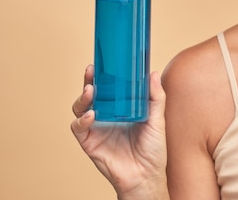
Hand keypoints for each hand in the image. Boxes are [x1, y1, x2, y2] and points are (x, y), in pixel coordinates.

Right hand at [70, 65, 168, 198]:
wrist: (146, 176)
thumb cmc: (153, 149)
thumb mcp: (158, 120)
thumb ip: (156, 98)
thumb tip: (153, 73)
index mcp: (121, 108)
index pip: (109, 88)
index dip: (104, 75)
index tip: (104, 61)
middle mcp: (106, 116)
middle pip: (92, 94)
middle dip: (89, 81)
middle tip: (91, 70)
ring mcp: (96, 128)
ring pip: (80, 108)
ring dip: (82, 98)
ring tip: (91, 91)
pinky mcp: (89, 142)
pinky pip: (79, 128)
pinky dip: (82, 120)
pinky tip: (91, 116)